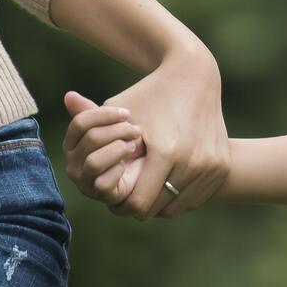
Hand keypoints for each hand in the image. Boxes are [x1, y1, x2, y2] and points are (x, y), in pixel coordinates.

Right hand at [60, 91, 147, 207]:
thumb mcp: (109, 127)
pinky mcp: (98, 195)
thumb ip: (90, 113)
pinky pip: (103, 183)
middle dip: (117, 131)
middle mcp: (72, 163)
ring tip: (133, 146)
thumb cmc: (123, 145)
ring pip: (94, 162)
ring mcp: (83, 181)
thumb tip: (68, 95)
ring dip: (119, 150)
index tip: (127, 113)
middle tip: (137, 130)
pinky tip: (127, 164)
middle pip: (91, 139)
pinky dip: (117, 171)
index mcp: (71, 143)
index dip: (105, 115)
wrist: (141, 171)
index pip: (80, 123)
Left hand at [68, 45, 228, 219]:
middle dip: (138, 203)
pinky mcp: (220, 167)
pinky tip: (166, 179)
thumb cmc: (151, 93)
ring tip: (146, 183)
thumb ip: (89, 127)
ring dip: (158, 201)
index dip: (120, 202)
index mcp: (165, 151)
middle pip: (156, 209)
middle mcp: (192, 163)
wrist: (198, 77)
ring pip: (175, 207)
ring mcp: (210, 167)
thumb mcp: (118, 110)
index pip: (137, 203)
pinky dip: (178, 195)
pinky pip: (193, 198)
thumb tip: (66, 133)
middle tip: (128, 190)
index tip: (114, 192)